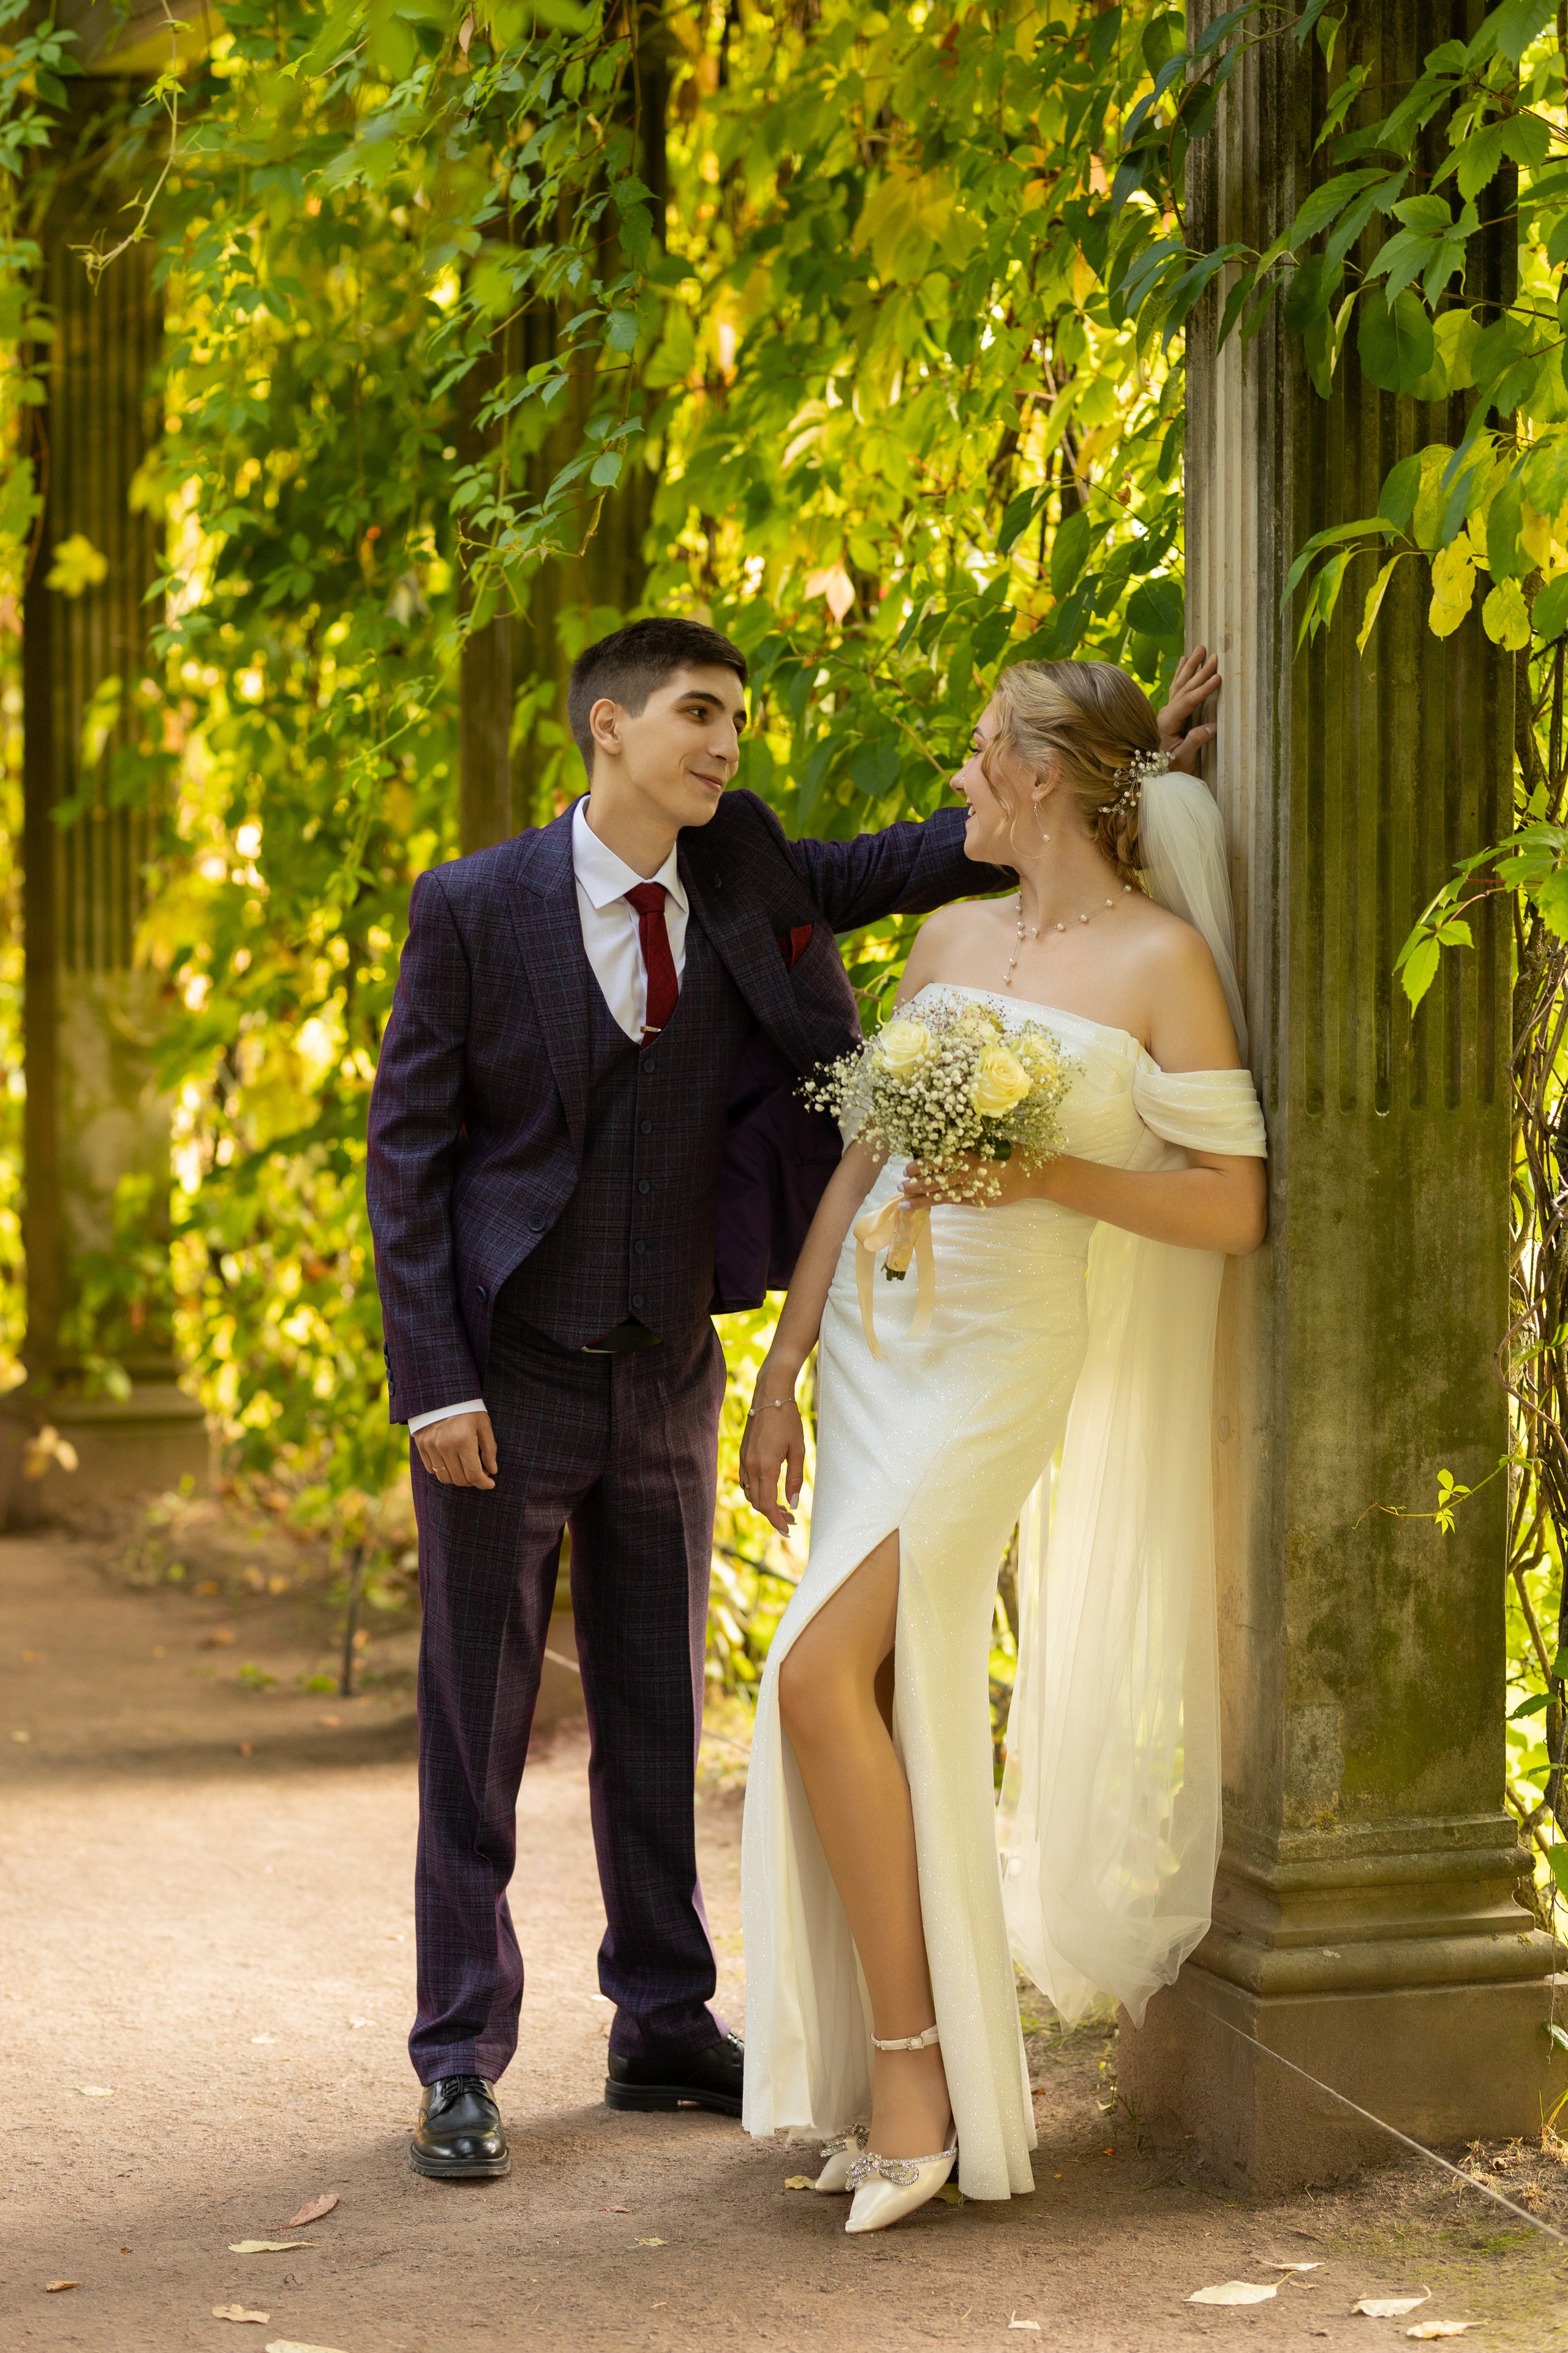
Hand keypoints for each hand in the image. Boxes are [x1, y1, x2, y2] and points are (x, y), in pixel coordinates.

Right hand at [414, 1409, 497, 1489]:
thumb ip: (489, 1449)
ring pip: (444, 1478)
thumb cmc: (467, 1408)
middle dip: (473, 1481)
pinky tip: (452, 1463)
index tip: (490, 1484)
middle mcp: (445, 1446)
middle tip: (480, 1474)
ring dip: (458, 1478)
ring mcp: (430, 1447)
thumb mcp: (483, 1424)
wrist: (441, 1393)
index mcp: (463, 1440)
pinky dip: (443, 1471)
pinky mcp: (421, 1446)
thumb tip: (492, 1471)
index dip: (484, 1483)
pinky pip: (432, 1469)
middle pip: (459, 1479)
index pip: (473, 1474)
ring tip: (466, 1469)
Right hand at [739, 1373, 804, 1534]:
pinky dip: (757, 1492)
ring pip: (750, 1493)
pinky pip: (746, 1482)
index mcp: (766, 1466)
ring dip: (764, 1504)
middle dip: (773, 1515)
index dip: (776, 1521)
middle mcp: (750, 1466)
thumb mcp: (798, 1450)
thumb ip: (795, 1479)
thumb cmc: (788, 1420)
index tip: (787, 1529)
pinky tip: (770, 1491)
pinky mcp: (743, 1455)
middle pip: (757, 1502)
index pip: (766, 1505)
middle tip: (790, 1520)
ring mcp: (744, 1460)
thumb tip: (792, 1504)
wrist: (770, 1396)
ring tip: (782, 1507)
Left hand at [899, 1153, 1068, 1208]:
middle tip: (900, 1186)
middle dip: (917, 1185)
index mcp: (974, 1155)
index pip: (942, 1161)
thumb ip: (969, 1148)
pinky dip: (940, 1204)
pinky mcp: (980, 1201)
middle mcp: (972, 1174)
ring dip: (922, 1200)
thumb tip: (941, 1150)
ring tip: (905, 1203)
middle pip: (938, 1180)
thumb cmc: (1012, 1154)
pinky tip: (926, 1206)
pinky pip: (956, 1203)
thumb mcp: (990, 1144)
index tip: (907, 1167)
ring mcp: (976, 1190)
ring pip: (943, 1196)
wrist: (1035, 1175)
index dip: (922, 1165)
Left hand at [1157, 643, 1219, 774]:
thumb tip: (1213, 726)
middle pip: (1184, 688)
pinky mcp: (1169, 715)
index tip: (1218, 678)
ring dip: (1190, 667)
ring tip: (1200, 649)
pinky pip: (1176, 689)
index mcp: (1166, 723)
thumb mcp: (1183, 760)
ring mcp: (1166, 713)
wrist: (1154, 778)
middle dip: (1199, 671)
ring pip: (1180, 685)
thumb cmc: (1169, 771)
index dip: (1203, 689)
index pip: (1188, 701)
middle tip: (1214, 655)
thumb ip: (1195, 741)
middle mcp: (1164, 715)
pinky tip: (1184, 661)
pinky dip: (1181, 674)